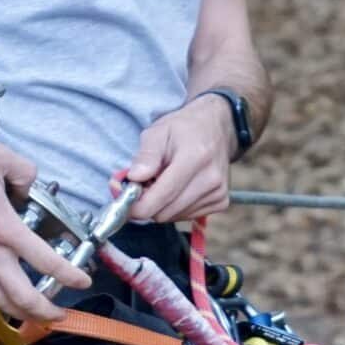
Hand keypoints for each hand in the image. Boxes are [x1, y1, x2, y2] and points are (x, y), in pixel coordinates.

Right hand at [0, 141, 90, 322]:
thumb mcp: (1, 157)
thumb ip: (26, 173)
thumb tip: (29, 187)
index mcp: (4, 228)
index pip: (45, 261)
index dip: (70, 275)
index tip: (83, 280)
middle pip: (21, 297)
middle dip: (45, 312)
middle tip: (60, 314)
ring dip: (19, 312)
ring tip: (34, 314)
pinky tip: (3, 293)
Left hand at [119, 99, 234, 223]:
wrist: (216, 127)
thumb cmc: (183, 128)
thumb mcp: (158, 132)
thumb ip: (145, 156)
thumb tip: (134, 178)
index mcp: (195, 158)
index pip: (161, 197)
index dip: (136, 206)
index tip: (123, 199)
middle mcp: (210, 179)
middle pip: (165, 212)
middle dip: (147, 203)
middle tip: (143, 184)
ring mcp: (218, 193)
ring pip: (173, 217)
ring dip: (161, 205)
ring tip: (161, 181)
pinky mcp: (221, 202)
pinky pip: (186, 216)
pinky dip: (174, 207)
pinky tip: (176, 188)